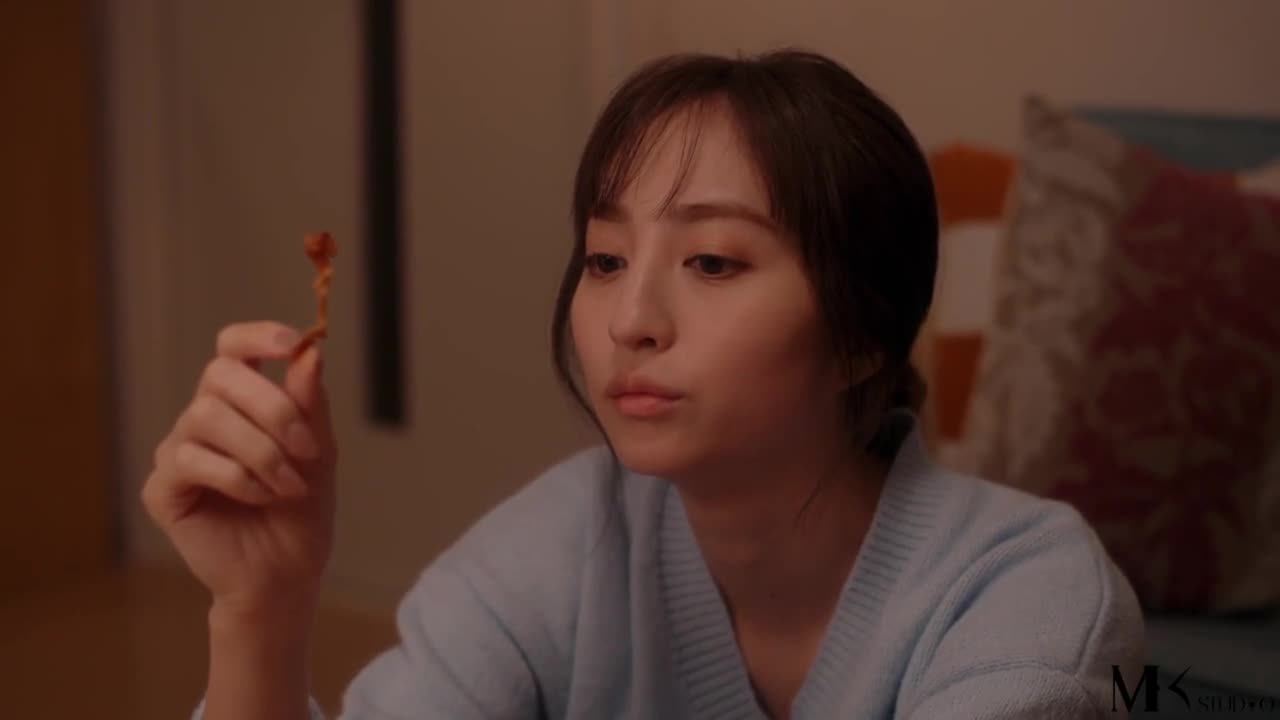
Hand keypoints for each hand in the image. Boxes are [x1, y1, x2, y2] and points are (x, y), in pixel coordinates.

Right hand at [142, 321, 337, 617]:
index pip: (232, 348)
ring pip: (206, 416)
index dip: (257, 336)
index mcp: (241, 402)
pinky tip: (261, 498)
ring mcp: (177, 451)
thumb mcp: (319, 452)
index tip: (291, 342)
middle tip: (308, 449)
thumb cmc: (302, 512)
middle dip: (273, 408)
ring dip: (261, 450)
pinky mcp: (162, 489)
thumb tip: (309, 354)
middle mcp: (203, 418)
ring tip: (289, 485)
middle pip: (220, 375)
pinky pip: (191, 460)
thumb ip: (311, 405)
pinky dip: (238, 477)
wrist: (287, 574)